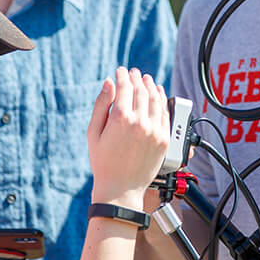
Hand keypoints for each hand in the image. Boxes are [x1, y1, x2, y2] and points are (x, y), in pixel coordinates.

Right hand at [86, 67, 170, 204]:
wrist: (120, 189)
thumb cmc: (103, 162)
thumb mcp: (94, 133)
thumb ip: (101, 105)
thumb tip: (108, 82)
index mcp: (121, 119)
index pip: (125, 87)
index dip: (123, 76)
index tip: (120, 71)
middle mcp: (140, 123)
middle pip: (141, 91)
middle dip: (136, 78)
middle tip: (133, 72)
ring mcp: (154, 131)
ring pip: (156, 99)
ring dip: (151, 86)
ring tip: (146, 79)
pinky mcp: (164, 139)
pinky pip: (165, 114)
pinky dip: (162, 100)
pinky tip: (158, 94)